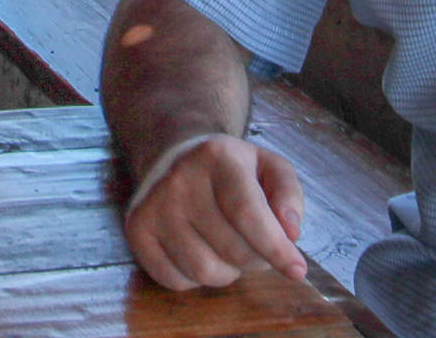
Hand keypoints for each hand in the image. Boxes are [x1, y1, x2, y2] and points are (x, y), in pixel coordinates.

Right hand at [125, 136, 307, 290]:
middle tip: (260, 247)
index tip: (297, 270)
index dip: (276, 248)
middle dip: (257, 258)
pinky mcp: (137, 230)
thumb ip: (288, 193)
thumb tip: (291, 233)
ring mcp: (154, 205)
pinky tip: (202, 250)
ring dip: (229, 272)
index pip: (248, 214)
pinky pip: (176, 281)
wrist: (175, 155)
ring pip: (204, 272)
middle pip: (231, 248)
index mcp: (218, 155)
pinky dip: (198, 279)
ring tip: (231, 248)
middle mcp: (181, 178)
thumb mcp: (267, 165)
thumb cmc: (231, 168)